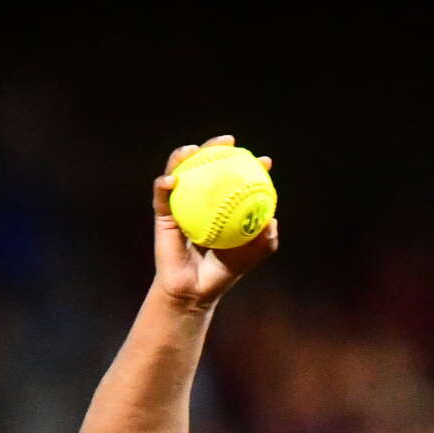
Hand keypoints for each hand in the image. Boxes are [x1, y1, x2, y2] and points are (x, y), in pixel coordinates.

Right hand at [152, 136, 279, 307]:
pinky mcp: (163, 215)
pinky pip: (161, 196)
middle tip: (229, 141)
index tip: (265, 162)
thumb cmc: (223, 272)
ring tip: (192, 149)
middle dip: (216, 147)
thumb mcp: (251, 255)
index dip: (251, 166)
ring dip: (183, 156)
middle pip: (206, 165)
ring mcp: (181, 204)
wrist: (195, 290)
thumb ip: (266, 239)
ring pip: (179, 171)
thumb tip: (272, 219)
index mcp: (222, 204)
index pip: (236, 178)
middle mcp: (201, 199)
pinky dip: (164, 184)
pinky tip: (172, 179)